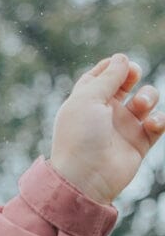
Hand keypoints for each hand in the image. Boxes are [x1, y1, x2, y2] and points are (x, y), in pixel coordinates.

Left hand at [49, 54, 164, 204]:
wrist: (86, 177)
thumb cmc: (80, 137)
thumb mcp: (87, 99)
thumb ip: (107, 78)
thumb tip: (122, 58)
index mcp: (85, 101)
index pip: (99, 77)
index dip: (111, 66)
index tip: (120, 62)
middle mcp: (104, 113)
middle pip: (124, 84)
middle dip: (132, 75)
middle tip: (133, 74)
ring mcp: (122, 127)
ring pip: (145, 100)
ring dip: (148, 96)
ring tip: (140, 106)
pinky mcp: (139, 143)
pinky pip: (158, 123)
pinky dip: (159, 119)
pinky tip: (149, 124)